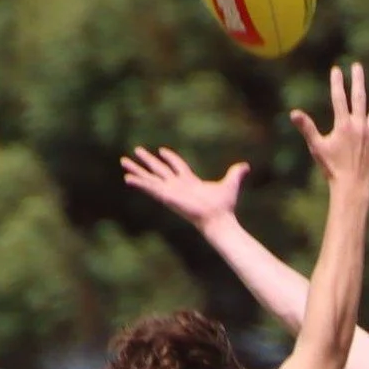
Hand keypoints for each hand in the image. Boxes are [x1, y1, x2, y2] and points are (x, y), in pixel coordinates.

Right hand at [121, 148, 249, 233]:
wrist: (218, 218)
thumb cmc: (224, 205)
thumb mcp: (231, 182)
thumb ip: (236, 173)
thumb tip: (246, 166)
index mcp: (189, 181)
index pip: (177, 166)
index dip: (170, 158)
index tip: (162, 150)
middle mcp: (177, 186)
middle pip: (159, 170)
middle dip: (147, 161)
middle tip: (135, 152)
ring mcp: (170, 191)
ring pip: (150, 177)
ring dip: (137, 169)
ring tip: (123, 161)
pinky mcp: (166, 196)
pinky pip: (149, 188)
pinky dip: (138, 183)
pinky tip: (127, 178)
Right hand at [290, 63, 368, 187]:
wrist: (351, 188)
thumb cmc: (332, 169)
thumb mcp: (317, 148)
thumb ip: (307, 128)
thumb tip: (293, 113)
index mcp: (344, 125)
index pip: (339, 98)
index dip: (336, 83)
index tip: (336, 70)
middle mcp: (360, 126)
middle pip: (360, 97)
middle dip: (358, 80)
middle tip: (357, 67)